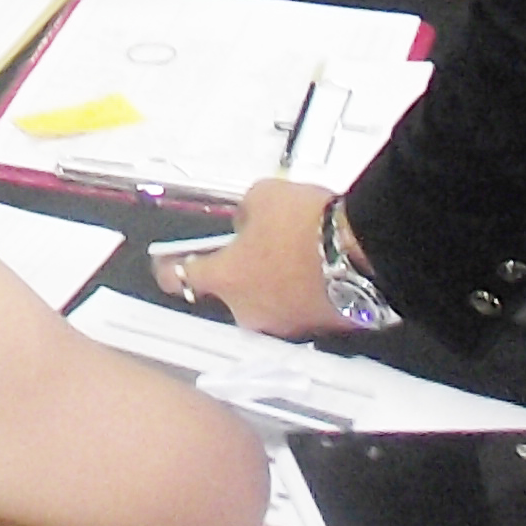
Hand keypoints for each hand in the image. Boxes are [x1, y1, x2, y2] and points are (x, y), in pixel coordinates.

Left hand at [154, 178, 356, 339]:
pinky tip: (315, 266)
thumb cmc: (306, 225)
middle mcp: (250, 311)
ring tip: (293, 251)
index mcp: (226, 278)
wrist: (361, 252)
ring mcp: (285, 324)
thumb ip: (245, 213)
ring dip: (272, 282)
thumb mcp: (262, 197)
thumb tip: (248, 221)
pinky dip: (301, 292)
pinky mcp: (317, 328)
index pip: (181, 277)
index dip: (170, 268)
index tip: (164, 264)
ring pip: (266, 301)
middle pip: (229, 293)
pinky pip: (298, 308)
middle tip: (254, 245)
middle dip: (239, 272)